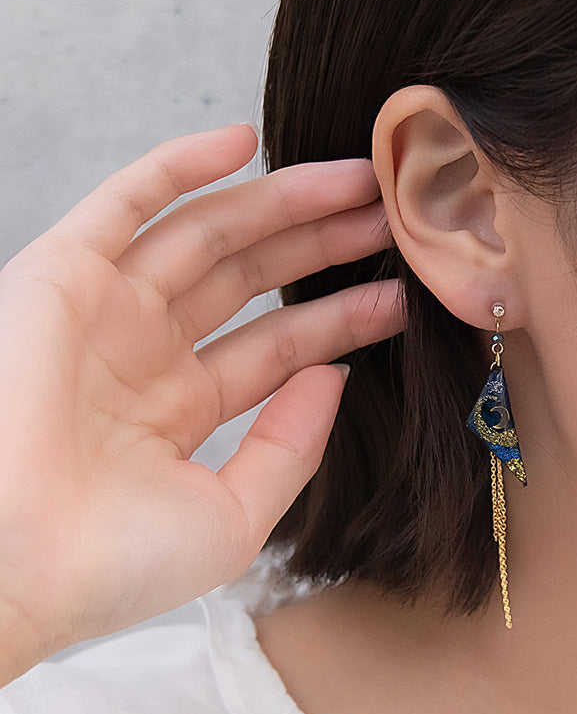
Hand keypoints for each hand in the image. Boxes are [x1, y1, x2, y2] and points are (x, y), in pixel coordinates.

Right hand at [0, 125, 401, 683]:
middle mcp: (145, 351)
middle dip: (324, 244)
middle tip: (391, 216)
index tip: (401, 291)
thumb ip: (289, 446)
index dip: (343, 315)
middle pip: (253, 278)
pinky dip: (180, 166)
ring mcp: (105, 310)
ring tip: (357, 180)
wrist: (14, 572)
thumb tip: (334, 378)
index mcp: (180, 408)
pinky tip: (246, 141)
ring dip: (282, 201)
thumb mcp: (232, 515)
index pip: (280, 346)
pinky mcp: (59, 276)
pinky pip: (125, 202)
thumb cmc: (112, 564)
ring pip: (208, 232)